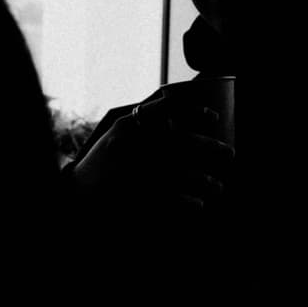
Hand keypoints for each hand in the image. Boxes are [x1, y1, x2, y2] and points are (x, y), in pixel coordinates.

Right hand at [71, 88, 233, 211]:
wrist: (76, 192)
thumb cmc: (104, 160)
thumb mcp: (117, 131)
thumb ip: (143, 118)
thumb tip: (173, 101)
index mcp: (127, 127)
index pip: (164, 111)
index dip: (192, 110)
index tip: (214, 116)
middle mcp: (130, 146)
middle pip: (179, 142)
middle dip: (210, 147)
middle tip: (230, 153)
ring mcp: (131, 171)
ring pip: (178, 173)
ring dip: (204, 180)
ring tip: (219, 186)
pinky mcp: (132, 196)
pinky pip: (167, 199)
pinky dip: (186, 203)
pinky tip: (199, 205)